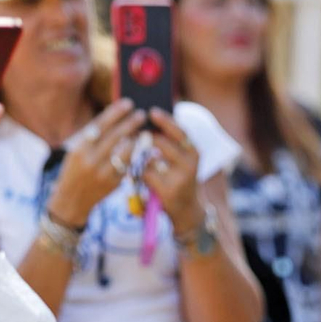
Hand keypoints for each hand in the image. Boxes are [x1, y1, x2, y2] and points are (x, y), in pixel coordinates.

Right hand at [46, 100, 145, 226]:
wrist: (70, 202)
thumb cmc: (74, 170)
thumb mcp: (76, 152)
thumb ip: (92, 137)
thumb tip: (115, 115)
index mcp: (79, 149)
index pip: (100, 125)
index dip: (115, 113)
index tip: (128, 103)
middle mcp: (90, 161)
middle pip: (115, 137)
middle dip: (131, 123)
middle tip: (141, 114)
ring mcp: (102, 174)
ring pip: (126, 152)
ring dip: (136, 139)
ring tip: (142, 131)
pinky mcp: (112, 184)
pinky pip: (128, 166)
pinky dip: (134, 155)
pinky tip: (138, 147)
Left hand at [140, 109, 202, 231]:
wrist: (187, 210)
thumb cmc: (178, 178)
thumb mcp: (181, 160)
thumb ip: (170, 143)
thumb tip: (149, 119)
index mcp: (194, 152)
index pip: (180, 131)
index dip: (166, 120)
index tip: (151, 111)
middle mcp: (190, 164)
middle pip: (162, 143)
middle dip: (144, 136)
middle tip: (129, 132)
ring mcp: (180, 178)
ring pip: (150, 158)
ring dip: (136, 154)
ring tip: (126, 150)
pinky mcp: (168, 190)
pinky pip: (145, 174)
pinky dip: (136, 172)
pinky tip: (131, 172)